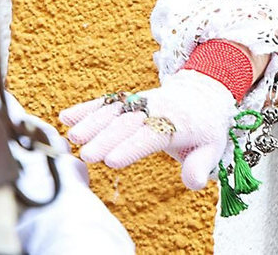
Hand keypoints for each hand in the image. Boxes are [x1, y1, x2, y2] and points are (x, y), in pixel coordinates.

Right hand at [60, 70, 235, 189]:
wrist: (203, 94)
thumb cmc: (205, 129)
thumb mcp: (212, 147)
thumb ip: (200, 165)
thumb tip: (193, 183)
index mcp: (177, 122)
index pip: (153, 135)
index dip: (133, 147)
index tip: (112, 161)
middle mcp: (156, 108)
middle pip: (129, 123)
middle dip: (107, 138)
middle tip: (87, 155)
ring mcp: (140, 102)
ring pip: (114, 111)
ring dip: (92, 122)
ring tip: (72, 138)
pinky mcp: (128, 100)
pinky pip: (107, 103)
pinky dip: (86, 108)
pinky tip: (65, 117)